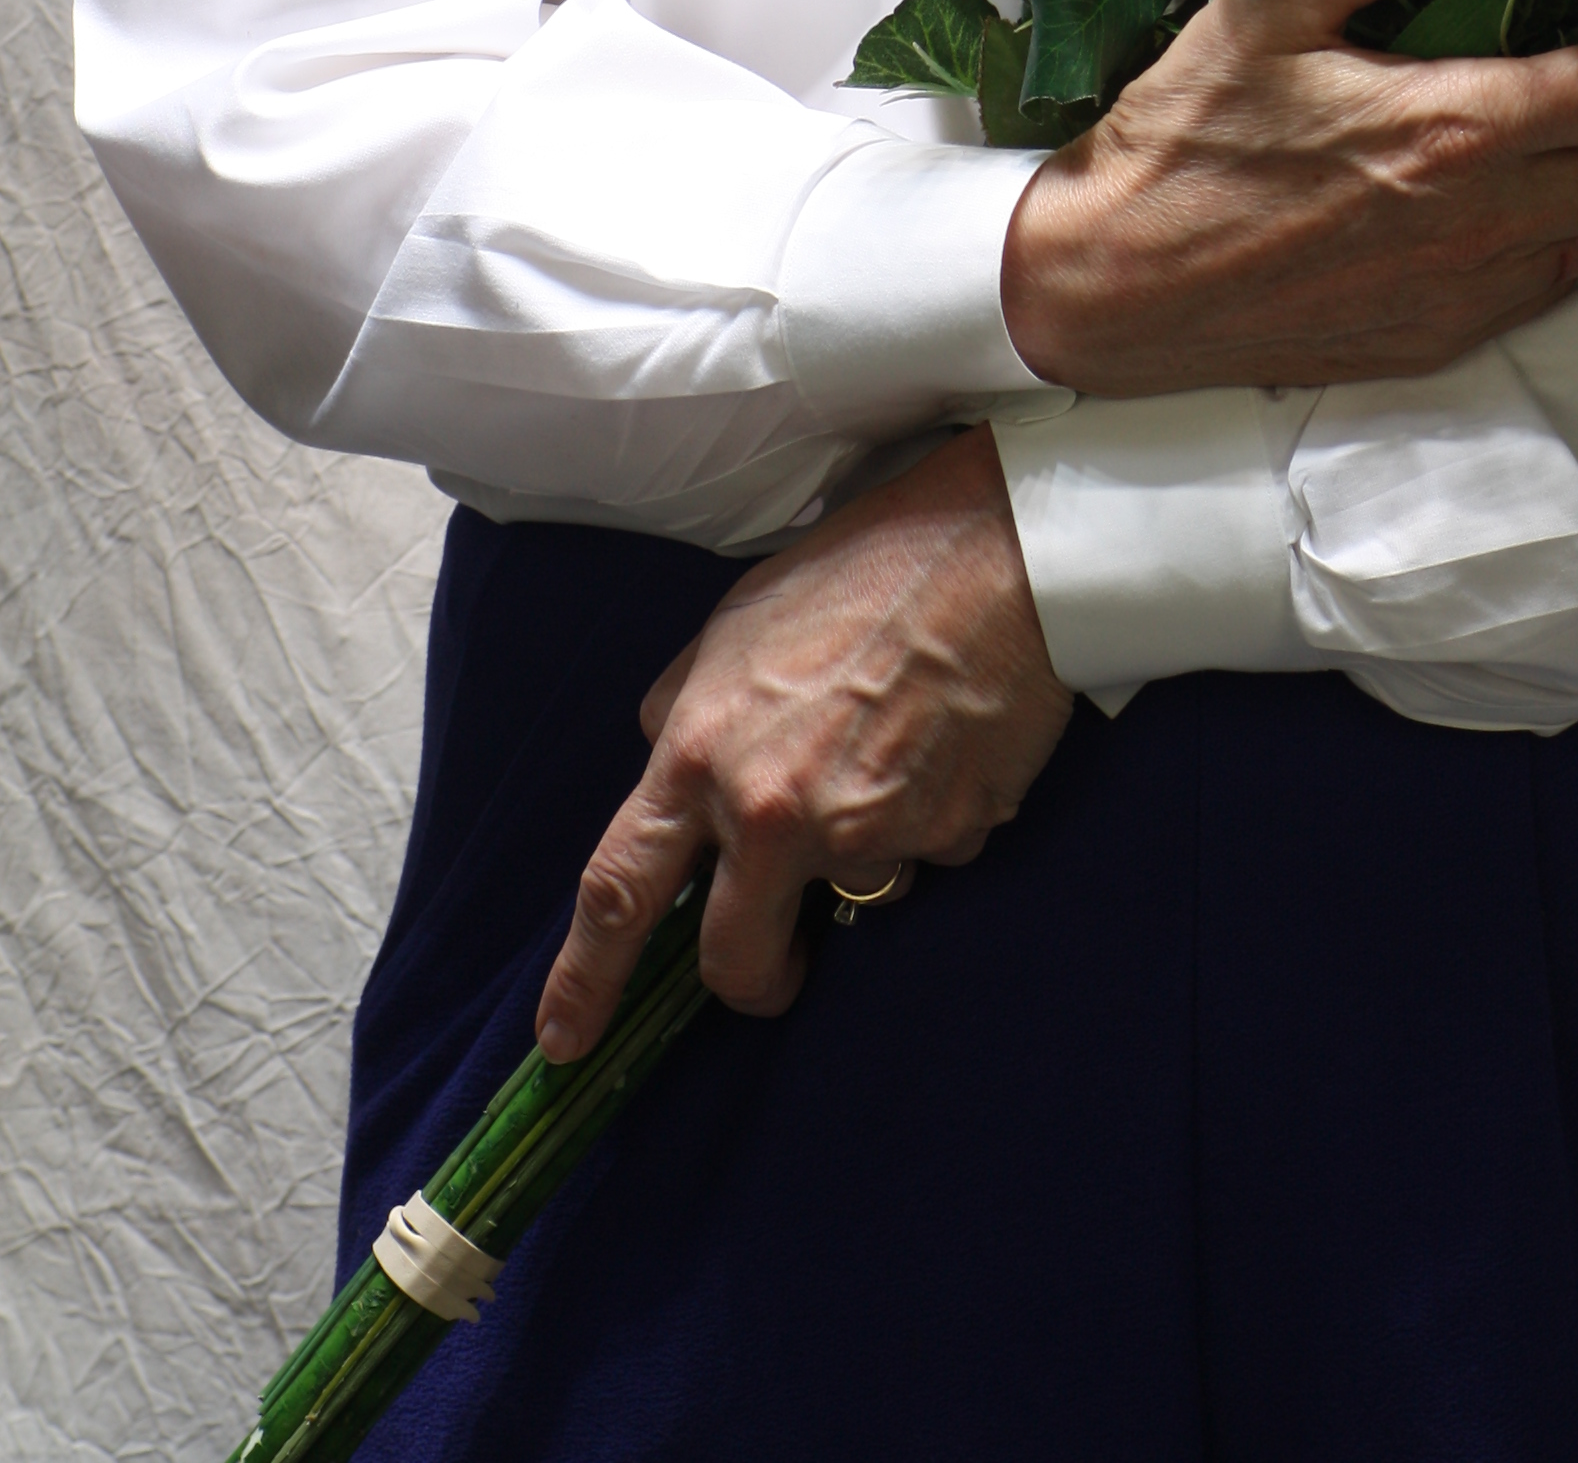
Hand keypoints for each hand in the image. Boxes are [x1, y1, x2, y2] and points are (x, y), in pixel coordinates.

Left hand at [534, 423, 1069, 1059]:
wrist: (1000, 546)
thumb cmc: (863, 568)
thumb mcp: (736, 624)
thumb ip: (686, 711)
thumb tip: (668, 765)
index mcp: (702, 753)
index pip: (619, 892)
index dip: (583, 982)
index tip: (564, 1043)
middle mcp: (774, 813)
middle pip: (734, 959)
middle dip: (754, 973)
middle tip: (782, 949)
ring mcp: (867, 834)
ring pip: (852, 897)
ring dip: (863, 854)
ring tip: (897, 749)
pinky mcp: (950, 837)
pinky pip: (928, 856)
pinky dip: (930, 818)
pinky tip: (947, 740)